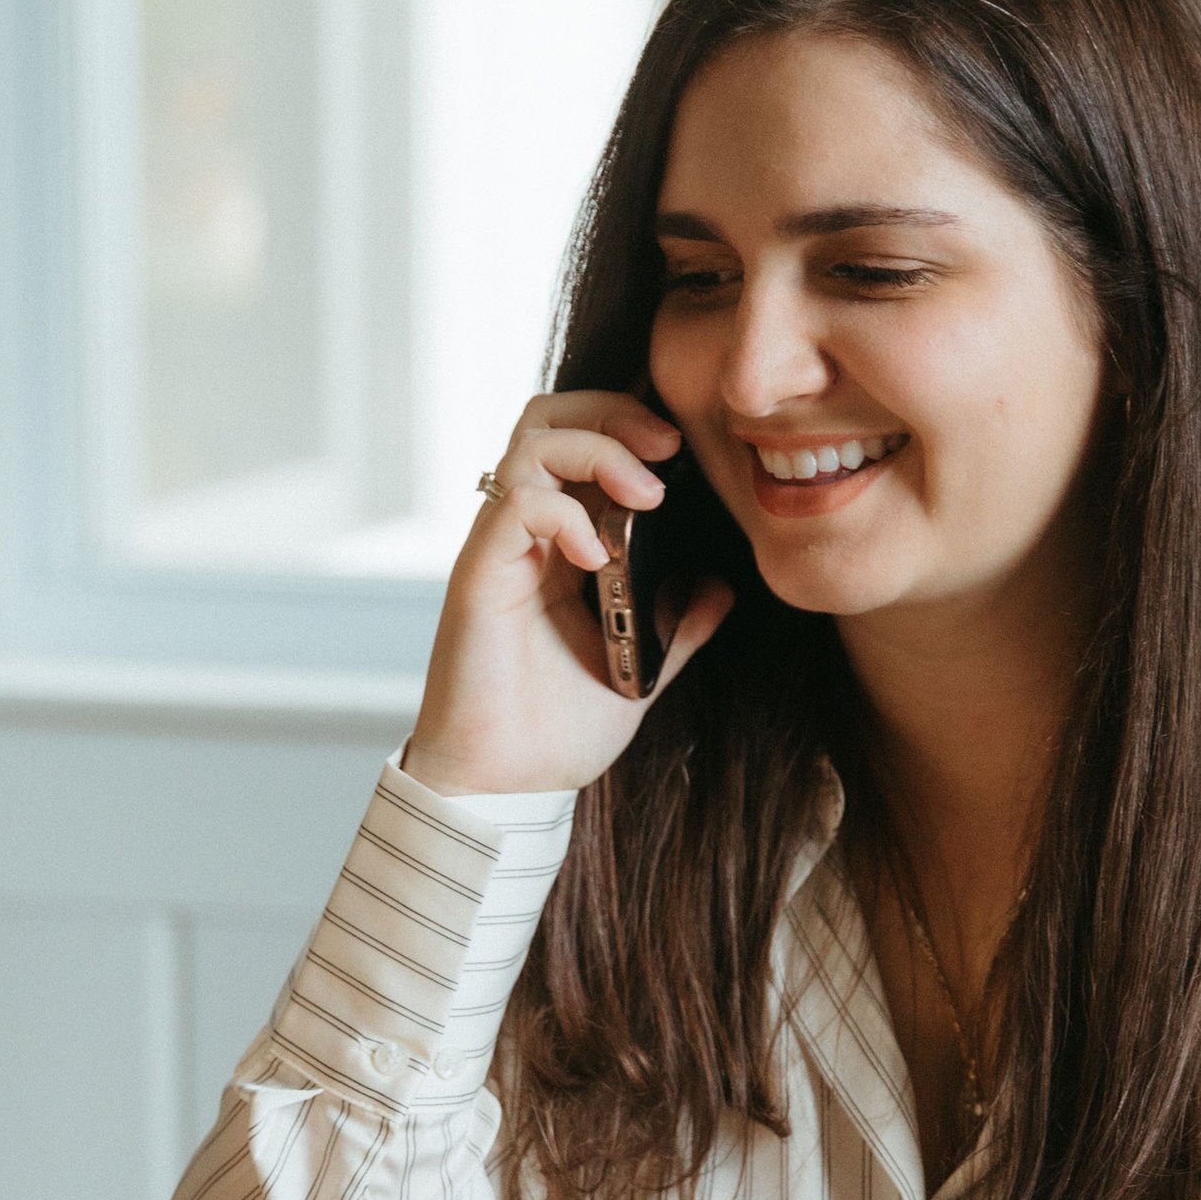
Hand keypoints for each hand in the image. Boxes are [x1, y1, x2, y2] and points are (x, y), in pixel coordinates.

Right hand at [403, 392, 733, 797]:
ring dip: (597, 451)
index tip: (682, 450)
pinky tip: (598, 555)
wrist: (506, 787)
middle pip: (549, 416)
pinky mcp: (480, 575)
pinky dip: (565, 512)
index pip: (579, 439)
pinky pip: (516, 505)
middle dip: (613, 413)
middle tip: (667, 450)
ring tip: (645, 497)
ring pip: (530, 442)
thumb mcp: (640, 671)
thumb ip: (678, 629)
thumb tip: (720, 589)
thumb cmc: (556, 733)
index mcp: (558, 544)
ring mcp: (499, 549)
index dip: (627, 422)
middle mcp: (523, 534)